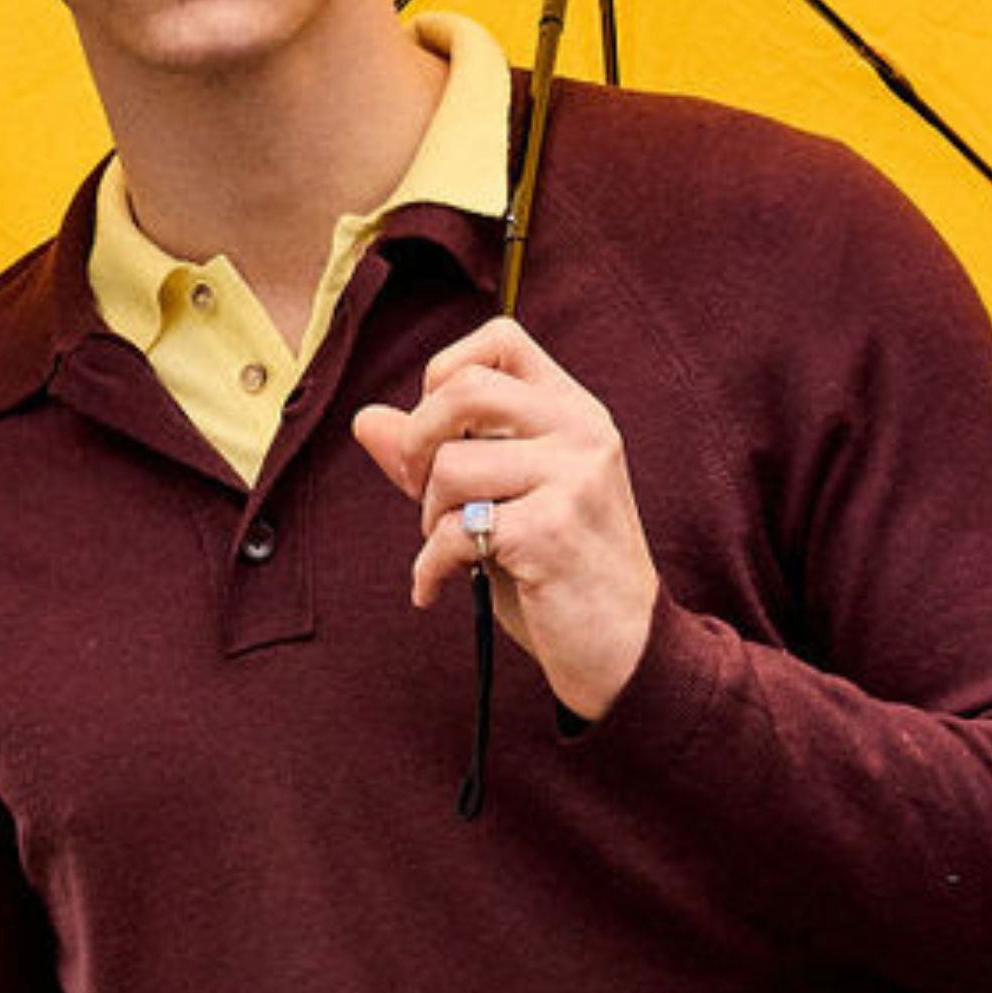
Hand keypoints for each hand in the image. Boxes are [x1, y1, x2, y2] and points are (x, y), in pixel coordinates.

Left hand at [352, 316, 659, 723]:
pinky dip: (430, 567)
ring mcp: (574, 479)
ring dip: (429, 518)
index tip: (441, 432)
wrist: (626, 652)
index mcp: (575, 411)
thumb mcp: (503, 501)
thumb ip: (441, 455)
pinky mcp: (553, 532)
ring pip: (450, 465)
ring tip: (452, 550)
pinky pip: (456, 532)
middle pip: (463, 390)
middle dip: (418, 443)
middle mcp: (582, 432)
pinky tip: (437, 588)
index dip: (447, 374)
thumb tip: (365, 419)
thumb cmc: (560, 573)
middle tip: (424, 492)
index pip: (501, 340)